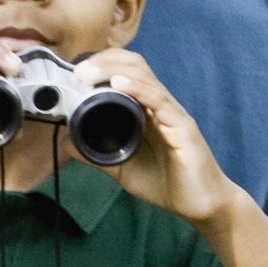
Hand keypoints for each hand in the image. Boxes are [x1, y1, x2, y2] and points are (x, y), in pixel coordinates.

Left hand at [73, 50, 236, 225]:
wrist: (200, 205)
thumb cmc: (166, 183)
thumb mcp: (120, 167)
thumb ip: (95, 154)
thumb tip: (66, 140)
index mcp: (145, 109)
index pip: (125, 71)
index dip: (101, 63)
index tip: (75, 71)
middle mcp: (159, 105)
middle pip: (134, 65)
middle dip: (104, 61)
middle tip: (79, 70)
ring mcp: (172, 113)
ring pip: (145, 77)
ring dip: (115, 70)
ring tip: (90, 73)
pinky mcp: (183, 127)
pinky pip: (160, 102)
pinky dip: (139, 89)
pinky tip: (121, 85)